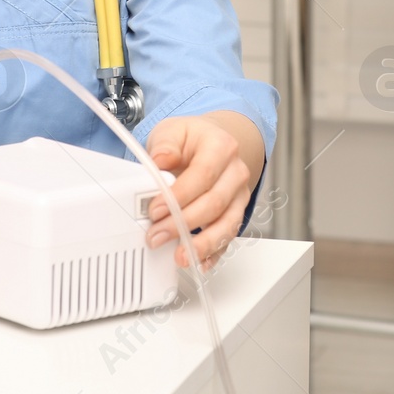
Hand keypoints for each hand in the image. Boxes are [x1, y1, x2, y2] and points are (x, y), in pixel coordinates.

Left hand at [143, 116, 253, 271]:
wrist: (213, 143)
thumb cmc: (192, 140)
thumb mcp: (173, 131)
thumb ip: (165, 145)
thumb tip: (159, 161)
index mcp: (221, 147)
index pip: (203, 174)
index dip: (179, 196)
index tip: (155, 210)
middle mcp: (235, 173)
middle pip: (214, 203)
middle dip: (183, 223)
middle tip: (157, 235)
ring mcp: (239, 196)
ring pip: (227, 225)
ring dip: (203, 244)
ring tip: (181, 256)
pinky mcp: (236, 214)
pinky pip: (229, 237)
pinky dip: (214, 253)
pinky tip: (200, 262)